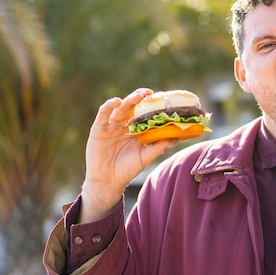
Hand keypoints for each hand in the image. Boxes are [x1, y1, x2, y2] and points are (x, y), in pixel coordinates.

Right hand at [80, 88, 177, 222]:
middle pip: (133, 107)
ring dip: (129, 100)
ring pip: (120, 108)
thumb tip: (176, 138)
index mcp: (135, 130)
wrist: (108, 181)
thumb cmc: (128, 170)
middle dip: (141, 99)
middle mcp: (124, 125)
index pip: (144, 113)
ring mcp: (111, 126)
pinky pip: (103, 114)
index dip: (151, 105)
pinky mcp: (98, 129)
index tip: (161, 99)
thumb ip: (159, 147)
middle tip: (150, 93)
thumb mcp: (146, 157)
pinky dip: (109, 106)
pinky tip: (117, 102)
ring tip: (138, 96)